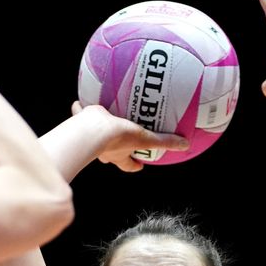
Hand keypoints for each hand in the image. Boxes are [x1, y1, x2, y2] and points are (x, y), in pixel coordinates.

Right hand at [71, 102, 188, 171]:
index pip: (128, 164)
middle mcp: (104, 148)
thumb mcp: (145, 139)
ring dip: (98, 128)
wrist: (92, 129)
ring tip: (101, 116)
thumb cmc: (117, 138)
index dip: (134, 165)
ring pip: (93, 135)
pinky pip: (80, 114)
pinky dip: (79, 108)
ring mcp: (90, 136)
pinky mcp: (81, 122)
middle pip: (109, 153)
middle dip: (114, 148)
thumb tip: (185, 145)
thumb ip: (165, 141)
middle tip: (120, 139)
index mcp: (118, 154)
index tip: (139, 164)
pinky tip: (81, 100)